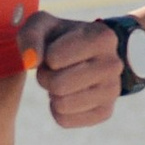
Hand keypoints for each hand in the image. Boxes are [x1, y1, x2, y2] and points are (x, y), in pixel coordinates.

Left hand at [20, 11, 121, 128]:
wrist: (86, 54)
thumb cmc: (59, 38)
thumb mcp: (42, 25)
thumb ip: (30, 36)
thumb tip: (31, 62)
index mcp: (103, 38)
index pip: (54, 58)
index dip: (45, 57)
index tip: (53, 51)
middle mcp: (113, 65)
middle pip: (58, 85)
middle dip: (46, 77)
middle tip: (52, 70)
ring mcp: (112, 90)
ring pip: (62, 105)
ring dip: (51, 93)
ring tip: (60, 80)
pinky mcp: (105, 112)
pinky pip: (64, 120)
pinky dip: (57, 109)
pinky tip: (66, 94)